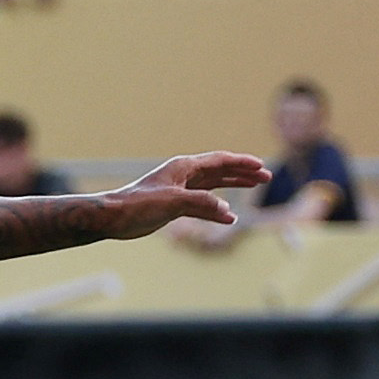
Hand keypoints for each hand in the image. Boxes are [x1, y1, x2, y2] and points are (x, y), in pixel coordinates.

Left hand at [98, 152, 271, 237]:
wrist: (113, 217)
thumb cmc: (138, 204)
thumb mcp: (172, 203)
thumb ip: (201, 204)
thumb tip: (227, 211)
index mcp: (184, 167)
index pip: (220, 161)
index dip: (242, 164)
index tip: (261, 166)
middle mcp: (184, 175)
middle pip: (220, 170)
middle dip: (243, 173)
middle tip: (265, 176)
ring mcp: (179, 190)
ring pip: (213, 186)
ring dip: (233, 186)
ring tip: (253, 186)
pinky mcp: (174, 206)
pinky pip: (202, 204)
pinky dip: (216, 209)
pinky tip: (228, 217)